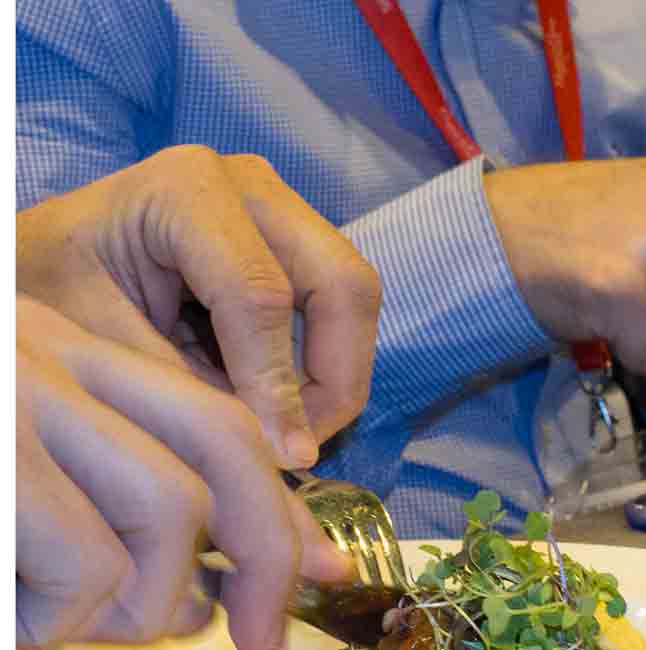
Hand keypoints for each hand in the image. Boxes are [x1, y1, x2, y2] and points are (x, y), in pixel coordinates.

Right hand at [15, 296, 349, 649]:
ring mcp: (16, 398)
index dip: (278, 501)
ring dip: (144, 601)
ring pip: (171, 506)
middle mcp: (47, 352)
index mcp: (64, 351)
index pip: (213, 414)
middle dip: (268, 548)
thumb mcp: (22, 478)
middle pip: (223, 440)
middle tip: (262, 637)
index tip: (321, 569)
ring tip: (61, 627)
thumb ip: (113, 504)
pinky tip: (21, 626)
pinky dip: (65, 622)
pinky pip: (87, 567)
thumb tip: (207, 597)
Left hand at [16, 145, 381, 467]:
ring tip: (289, 429)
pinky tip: (279, 399)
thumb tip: (285, 451)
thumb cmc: (48, 292)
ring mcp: (280, 204)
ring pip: (354, 294)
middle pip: (342, 283)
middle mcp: (251, 183)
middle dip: (336, 377)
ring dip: (335, 371)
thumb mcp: (99, 345)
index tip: (280, 457)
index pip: (261, 296)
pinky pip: (336, 302)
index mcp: (186, 191)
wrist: (36, 259)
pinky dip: (321, 359)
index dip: (277, 385)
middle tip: (303, 446)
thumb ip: (189, 390)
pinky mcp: (292, 234)